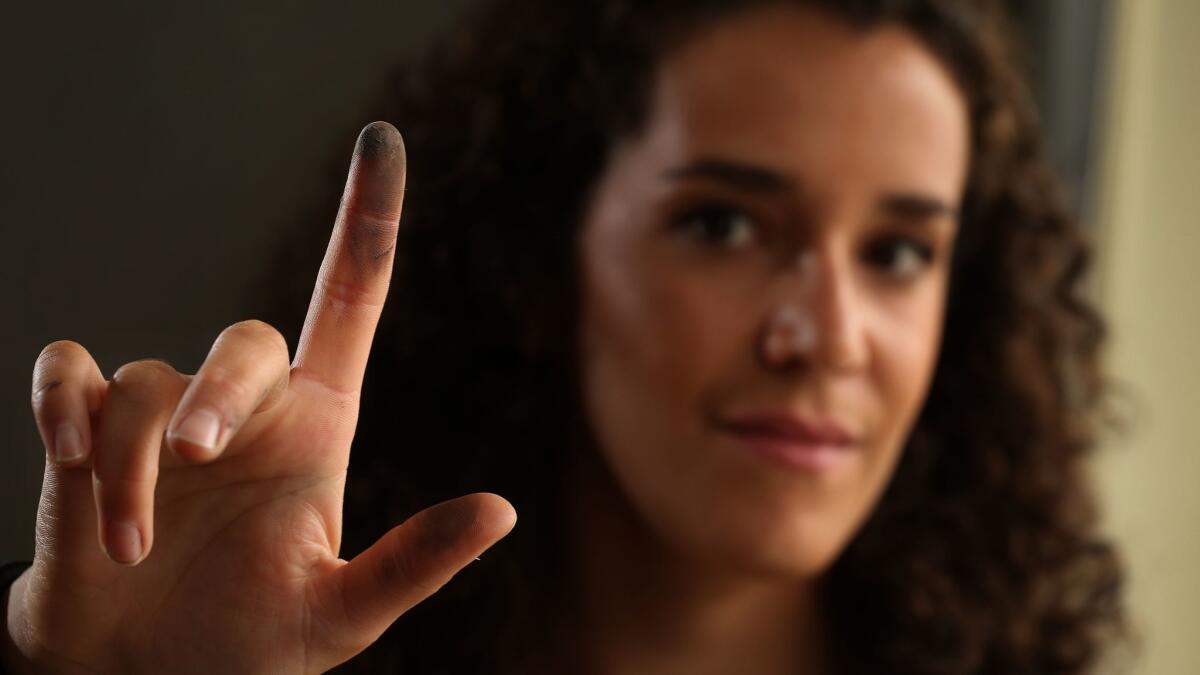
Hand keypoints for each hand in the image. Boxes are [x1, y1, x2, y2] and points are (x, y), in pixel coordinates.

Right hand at [4, 122, 516, 673]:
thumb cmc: (247, 640)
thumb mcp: (339, 614)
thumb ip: (414, 564)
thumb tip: (502, 512)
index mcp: (318, 423)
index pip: (351, 298)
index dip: (369, 218)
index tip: (382, 139)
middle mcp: (248, 404)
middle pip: (246, 337)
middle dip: (218, 395)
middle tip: (199, 464)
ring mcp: (166, 412)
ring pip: (150, 379)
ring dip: (134, 463)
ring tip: (133, 544)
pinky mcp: (87, 428)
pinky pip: (71, 370)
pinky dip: (63, 407)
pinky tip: (69, 463)